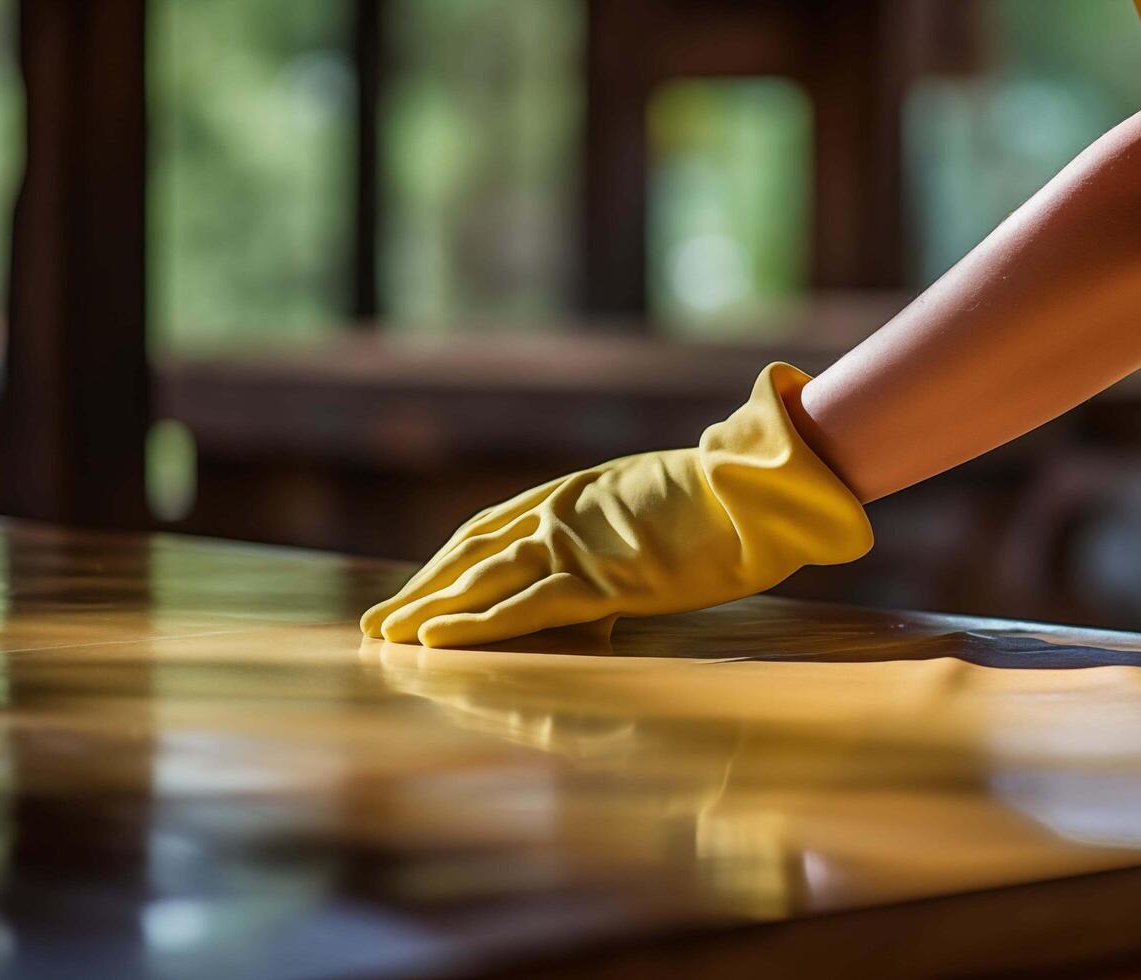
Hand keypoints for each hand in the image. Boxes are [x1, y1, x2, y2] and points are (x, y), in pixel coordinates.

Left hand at [361, 363, 871, 647]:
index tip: (419, 589)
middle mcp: (562, 512)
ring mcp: (576, 543)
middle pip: (471, 553)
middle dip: (421, 587)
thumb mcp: (668, 502)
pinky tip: (431, 639)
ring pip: (480, 579)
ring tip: (383, 634)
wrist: (764, 487)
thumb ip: (634, 520)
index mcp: (576, 493)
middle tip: (376, 621)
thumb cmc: (735, 493)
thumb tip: (634, 543)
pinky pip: (520, 607)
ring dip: (426, 607)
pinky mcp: (597, 577)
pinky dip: (471, 623)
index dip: (449, 562)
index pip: (492, 529)